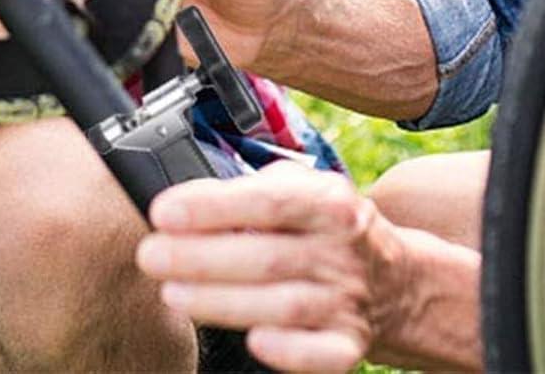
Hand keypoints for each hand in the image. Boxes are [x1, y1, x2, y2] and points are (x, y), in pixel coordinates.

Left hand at [136, 163, 414, 373]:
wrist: (393, 279)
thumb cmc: (321, 227)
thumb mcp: (296, 189)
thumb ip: (244, 191)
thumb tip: (181, 204)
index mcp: (327, 201)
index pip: (266, 200)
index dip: (211, 207)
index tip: (162, 212)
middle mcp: (341, 250)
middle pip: (266, 257)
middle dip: (200, 259)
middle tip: (150, 256)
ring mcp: (348, 300)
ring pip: (283, 306)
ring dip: (222, 301)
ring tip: (172, 293)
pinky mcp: (350, 344)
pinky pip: (321, 355)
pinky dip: (288, 352)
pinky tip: (252, 341)